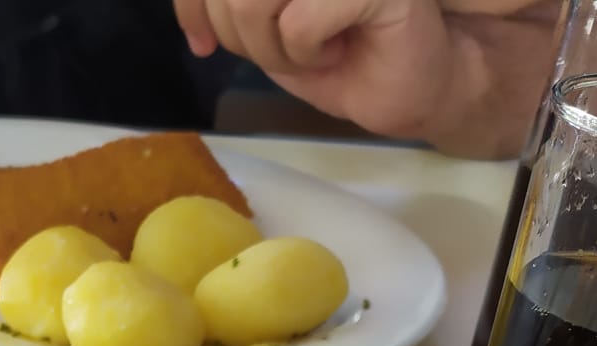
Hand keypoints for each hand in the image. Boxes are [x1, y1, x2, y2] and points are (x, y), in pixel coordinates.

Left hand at [171, 0, 561, 158]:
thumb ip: (224, 3)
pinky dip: (307, 52)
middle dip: (239, 35)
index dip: (192, 6)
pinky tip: (338, 49)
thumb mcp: (260, 26)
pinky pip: (300, 21)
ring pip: (252, 3)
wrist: (408, 86)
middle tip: (283, 51)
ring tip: (310, 50)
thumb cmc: (338, 51)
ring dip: (271, 47)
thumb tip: (188, 8)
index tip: (204, 44)